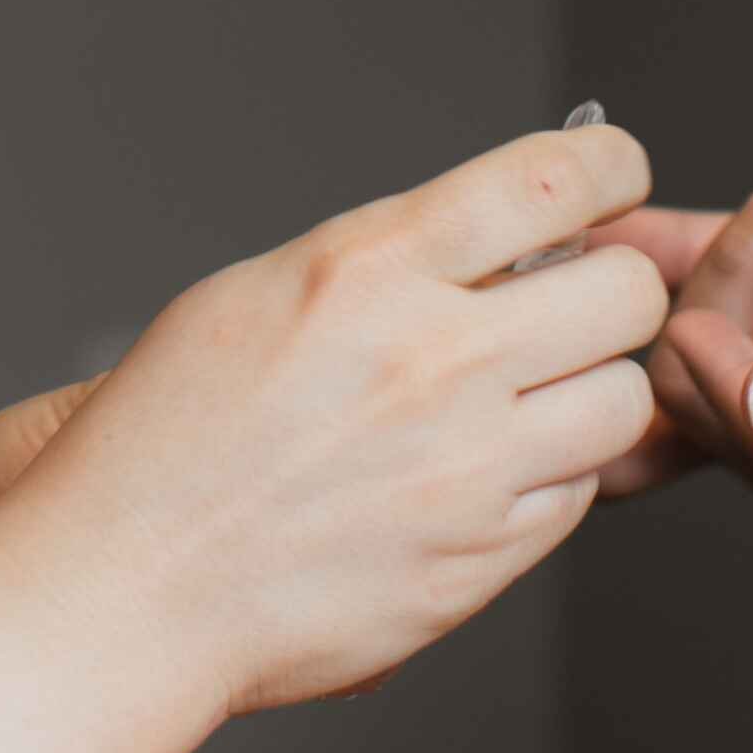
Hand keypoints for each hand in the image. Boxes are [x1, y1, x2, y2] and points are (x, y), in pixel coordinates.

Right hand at [0, 118, 669, 715]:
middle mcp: (435, 361)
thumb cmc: (168, 438)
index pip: (549, 182)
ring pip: (622, 401)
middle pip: (626, 294)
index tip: (613, 173)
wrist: (127, 587)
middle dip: (612, 288)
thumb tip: (506, 242)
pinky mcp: (477, 560)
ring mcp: (466, 469)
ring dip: (590, 388)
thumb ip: (386, 263)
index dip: (607, 165)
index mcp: (369, 269)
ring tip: (531, 398)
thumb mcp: (257, 295)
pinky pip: (575, 495)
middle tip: (573, 304)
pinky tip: (481, 472)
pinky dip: (550, 475)